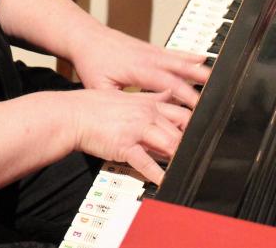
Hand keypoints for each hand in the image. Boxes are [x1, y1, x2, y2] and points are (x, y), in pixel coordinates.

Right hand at [67, 88, 190, 184]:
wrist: (72, 115)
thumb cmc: (94, 107)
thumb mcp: (125, 96)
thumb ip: (150, 97)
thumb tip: (168, 94)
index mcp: (148, 104)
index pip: (181, 113)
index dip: (194, 126)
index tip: (203, 136)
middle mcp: (146, 115)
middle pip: (179, 130)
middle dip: (190, 145)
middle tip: (200, 156)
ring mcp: (137, 129)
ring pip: (169, 144)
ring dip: (179, 158)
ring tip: (188, 169)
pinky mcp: (125, 145)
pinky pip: (146, 162)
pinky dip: (157, 174)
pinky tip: (164, 182)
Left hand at [68, 27, 209, 108]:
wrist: (87, 38)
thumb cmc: (92, 62)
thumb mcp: (99, 87)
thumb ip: (119, 102)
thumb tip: (134, 119)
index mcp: (139, 69)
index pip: (168, 84)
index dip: (185, 95)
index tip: (197, 107)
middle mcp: (149, 58)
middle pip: (180, 71)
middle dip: (199, 83)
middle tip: (217, 96)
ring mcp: (152, 52)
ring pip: (181, 60)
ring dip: (199, 69)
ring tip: (218, 79)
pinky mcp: (151, 49)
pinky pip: (175, 53)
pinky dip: (190, 56)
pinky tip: (202, 58)